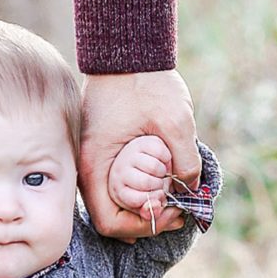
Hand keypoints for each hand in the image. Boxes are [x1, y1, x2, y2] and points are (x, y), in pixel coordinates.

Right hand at [80, 70, 200, 240]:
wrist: (126, 50)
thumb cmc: (146, 82)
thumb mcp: (176, 122)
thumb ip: (186, 161)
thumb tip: (190, 191)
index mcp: (94, 164)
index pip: (108, 222)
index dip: (141, 227)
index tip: (171, 213)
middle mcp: (85, 168)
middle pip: (110, 216)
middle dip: (145, 220)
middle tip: (177, 211)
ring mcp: (91, 160)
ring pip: (112, 201)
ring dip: (142, 205)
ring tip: (173, 198)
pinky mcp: (99, 151)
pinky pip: (113, 184)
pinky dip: (136, 190)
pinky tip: (160, 184)